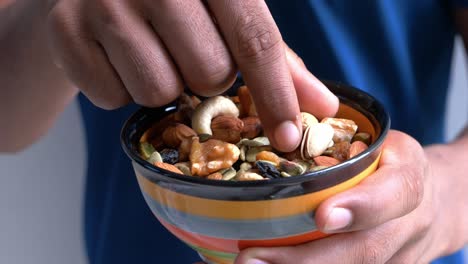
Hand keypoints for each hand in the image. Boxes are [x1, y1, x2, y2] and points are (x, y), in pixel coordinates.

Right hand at [46, 0, 337, 151]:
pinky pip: (114, 98)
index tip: (288, 137)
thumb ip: (276, 59)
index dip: (276, 94)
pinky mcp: (66, 31)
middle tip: (190, 53)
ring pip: (159, 92)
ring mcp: (103, 1)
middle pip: (208, 73)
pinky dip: (122, 89)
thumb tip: (323, 106)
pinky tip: (117, 57)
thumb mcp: (230, 16)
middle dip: (207, 79)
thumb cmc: (179, 5)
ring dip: (164, 85)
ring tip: (151, 52)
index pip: (254, 40)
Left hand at [235, 131, 466, 263]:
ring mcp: (398, 256)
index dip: (362, 207)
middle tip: (252, 259)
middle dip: (307, 260)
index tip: (323, 216)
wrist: (434, 203)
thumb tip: (277, 122)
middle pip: (366, 250)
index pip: (397, 192)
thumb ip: (338, 134)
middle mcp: (408, 224)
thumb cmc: (390, 164)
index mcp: (408, 177)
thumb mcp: (379, 140)